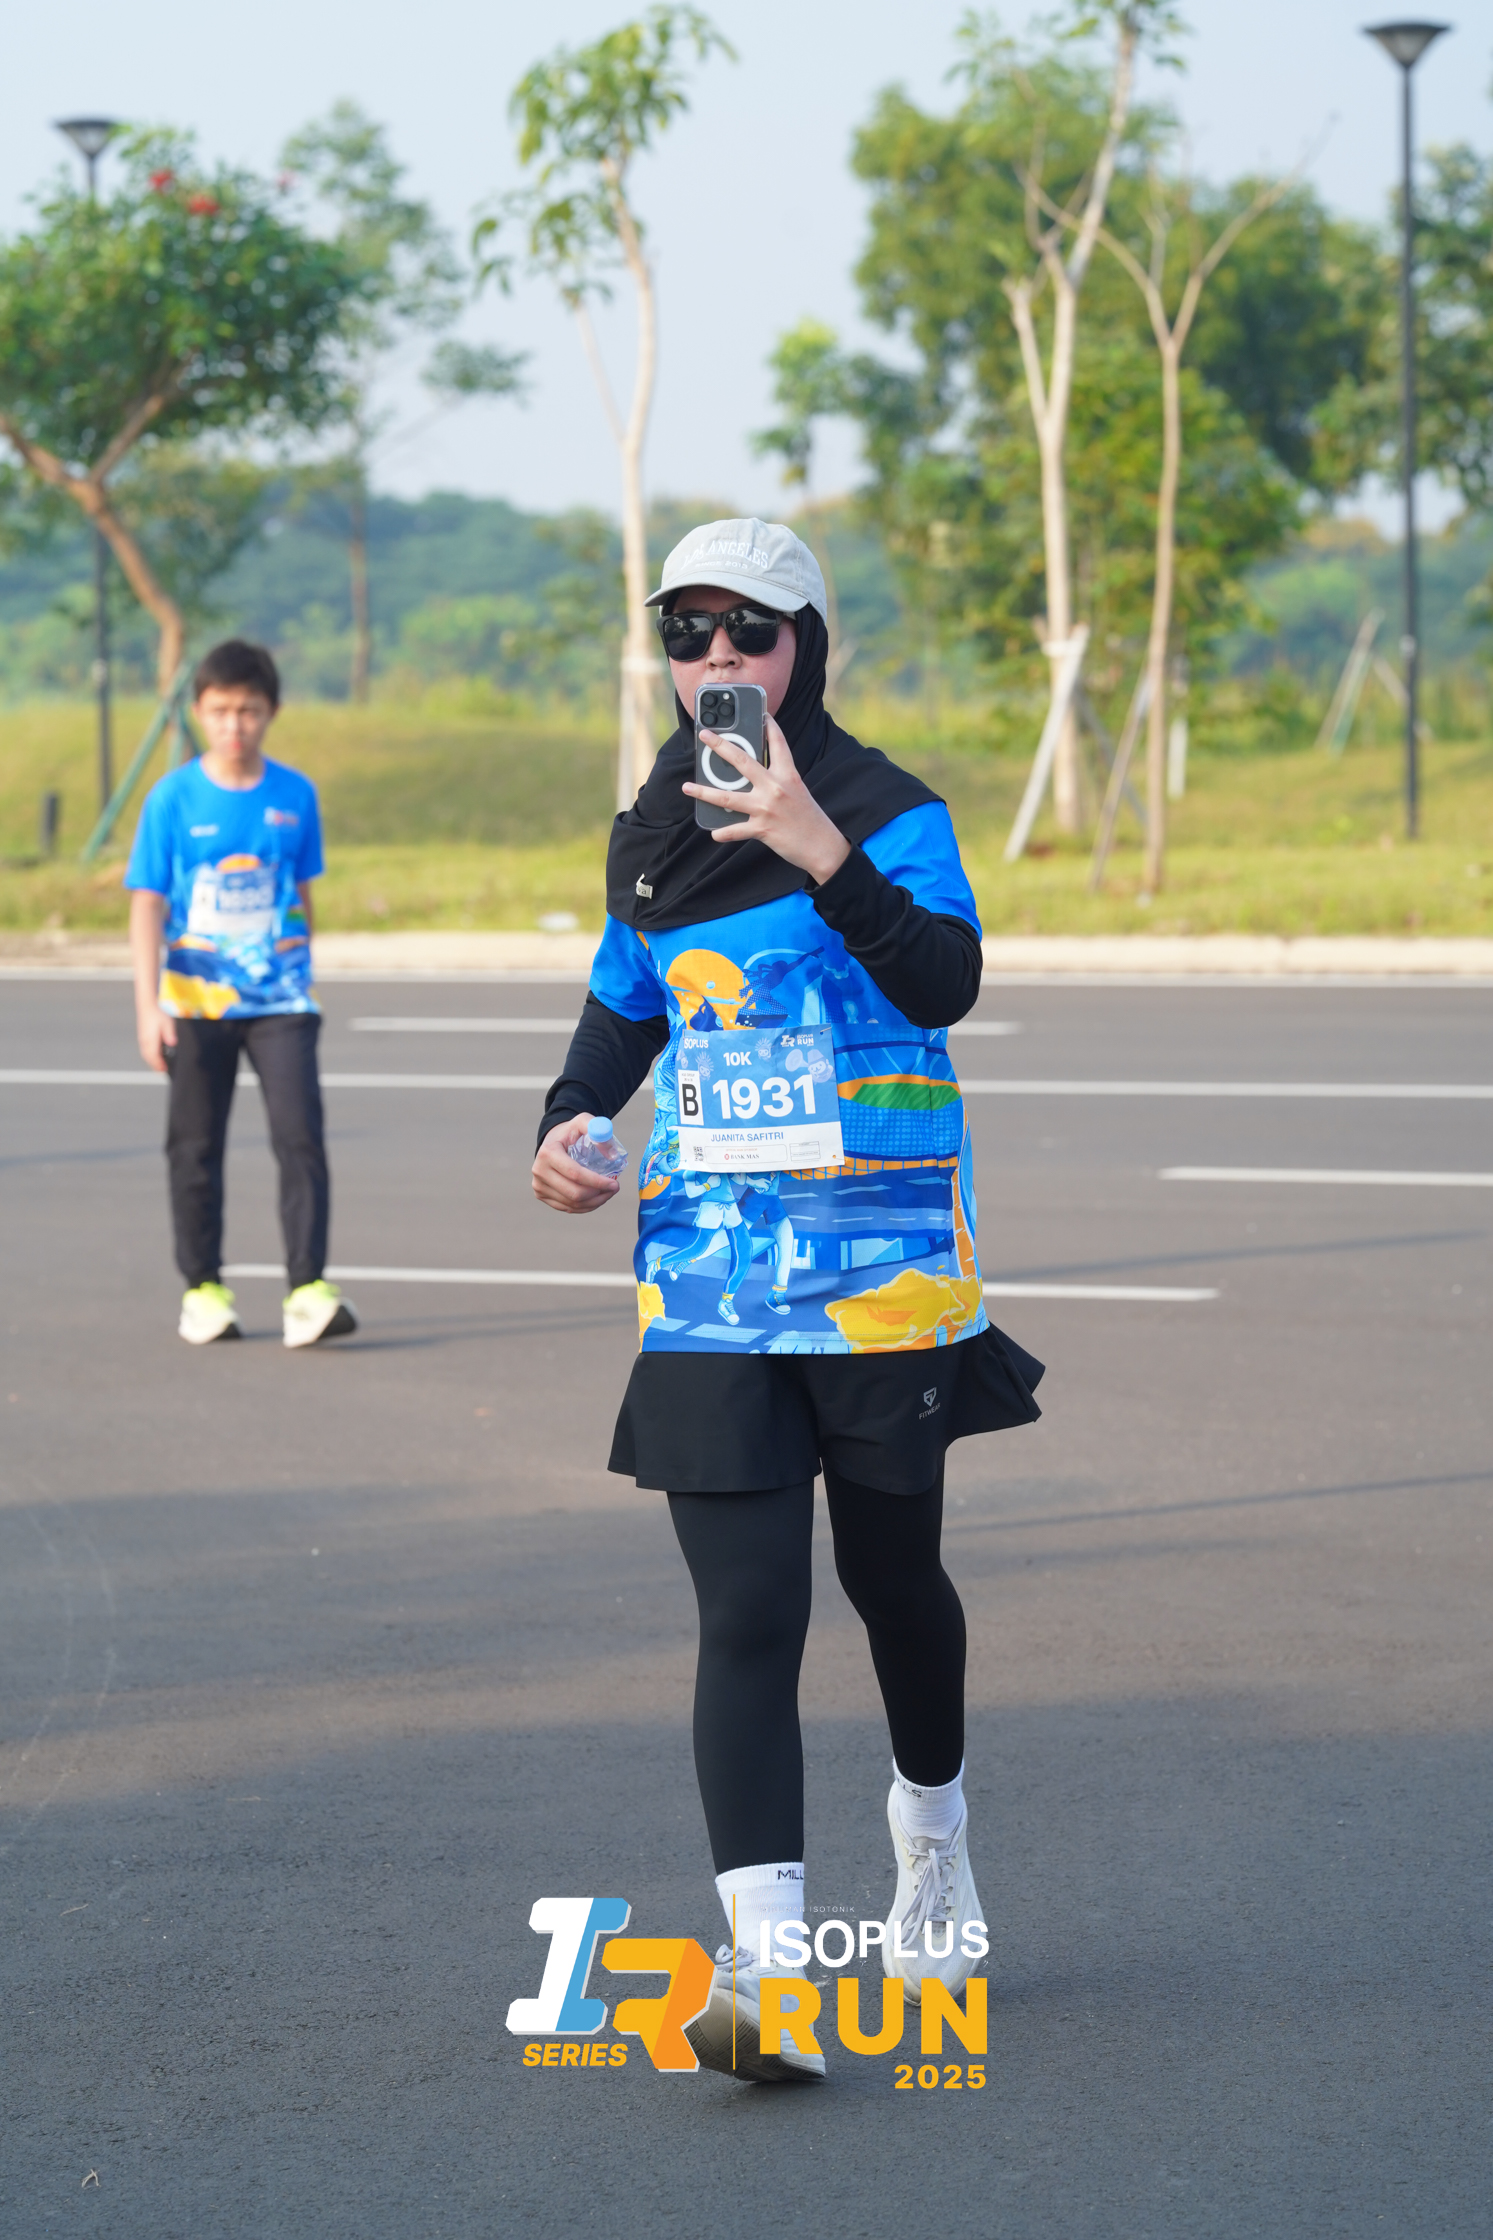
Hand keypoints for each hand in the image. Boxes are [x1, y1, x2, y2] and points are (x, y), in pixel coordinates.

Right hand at [137, 1005, 176, 1072]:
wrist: (147, 1004)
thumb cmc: (159, 1013)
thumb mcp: (168, 1023)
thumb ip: (170, 1034)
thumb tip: (172, 1043)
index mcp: (150, 1039)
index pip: (154, 1056)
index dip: (159, 1064)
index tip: (165, 1070)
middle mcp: (144, 1040)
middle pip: (148, 1057)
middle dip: (155, 1065)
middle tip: (163, 1071)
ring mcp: (142, 1038)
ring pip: (146, 1054)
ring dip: (152, 1061)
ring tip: (159, 1066)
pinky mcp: (142, 1036)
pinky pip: (145, 1049)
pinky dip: (149, 1055)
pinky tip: (155, 1056)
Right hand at [531, 1112, 621, 1213]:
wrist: (552, 1141)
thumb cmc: (570, 1132)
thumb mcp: (584, 1122)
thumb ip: (598, 1129)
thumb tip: (611, 1154)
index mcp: (548, 1153)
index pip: (575, 1174)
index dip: (597, 1182)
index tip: (615, 1184)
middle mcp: (539, 1171)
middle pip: (574, 1193)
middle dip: (598, 1194)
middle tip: (614, 1188)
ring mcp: (538, 1185)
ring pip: (572, 1203)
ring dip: (594, 1202)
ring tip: (608, 1193)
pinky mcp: (541, 1194)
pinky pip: (567, 1207)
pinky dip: (585, 1206)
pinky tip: (596, 1198)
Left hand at [683, 716, 850, 884]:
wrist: (822, 846)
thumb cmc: (809, 818)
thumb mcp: (796, 792)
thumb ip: (776, 781)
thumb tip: (747, 779)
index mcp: (788, 775)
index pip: (778, 743)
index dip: (769, 726)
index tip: (761, 714)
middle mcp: (775, 787)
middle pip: (742, 761)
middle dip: (720, 746)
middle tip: (704, 735)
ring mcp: (766, 808)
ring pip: (727, 797)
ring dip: (704, 792)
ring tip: (687, 787)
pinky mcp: (762, 829)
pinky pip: (736, 830)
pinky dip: (723, 833)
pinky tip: (714, 833)